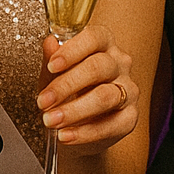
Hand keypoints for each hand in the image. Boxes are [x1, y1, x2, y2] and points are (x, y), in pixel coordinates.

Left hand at [35, 25, 137, 156]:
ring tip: (52, 120)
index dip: (72, 51)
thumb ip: (51, 58)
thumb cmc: (69, 90)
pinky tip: (66, 135)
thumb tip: (49, 43)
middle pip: (97, 67)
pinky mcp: (130, 117)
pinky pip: (110, 125)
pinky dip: (84, 132)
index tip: (52, 65)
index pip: (93, 38)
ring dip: (74, 110)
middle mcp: (119, 63)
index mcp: (103, 43)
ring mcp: (128, 89)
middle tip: (44, 100)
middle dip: (66, 85)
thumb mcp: (54, 73)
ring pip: (105, 96)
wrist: (80, 125)